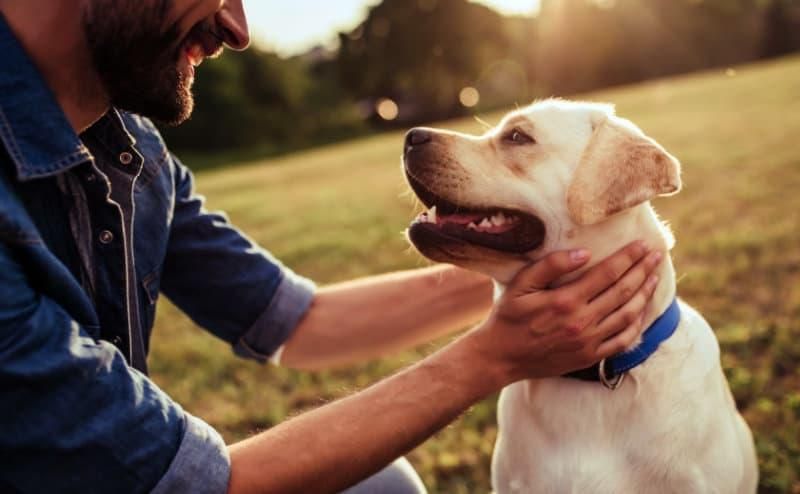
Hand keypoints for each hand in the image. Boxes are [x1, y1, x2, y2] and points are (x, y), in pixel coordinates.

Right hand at [470, 241, 662, 383]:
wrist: (501, 357)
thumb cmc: (508, 317)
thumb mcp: (520, 285)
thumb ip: (550, 266)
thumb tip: (584, 253)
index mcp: (565, 301)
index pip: (607, 273)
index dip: (628, 257)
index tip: (643, 245)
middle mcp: (582, 322)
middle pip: (623, 291)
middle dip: (643, 270)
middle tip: (657, 255)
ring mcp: (589, 342)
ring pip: (628, 314)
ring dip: (645, 294)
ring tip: (654, 277)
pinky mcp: (590, 356)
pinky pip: (623, 340)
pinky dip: (637, 324)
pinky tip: (642, 310)